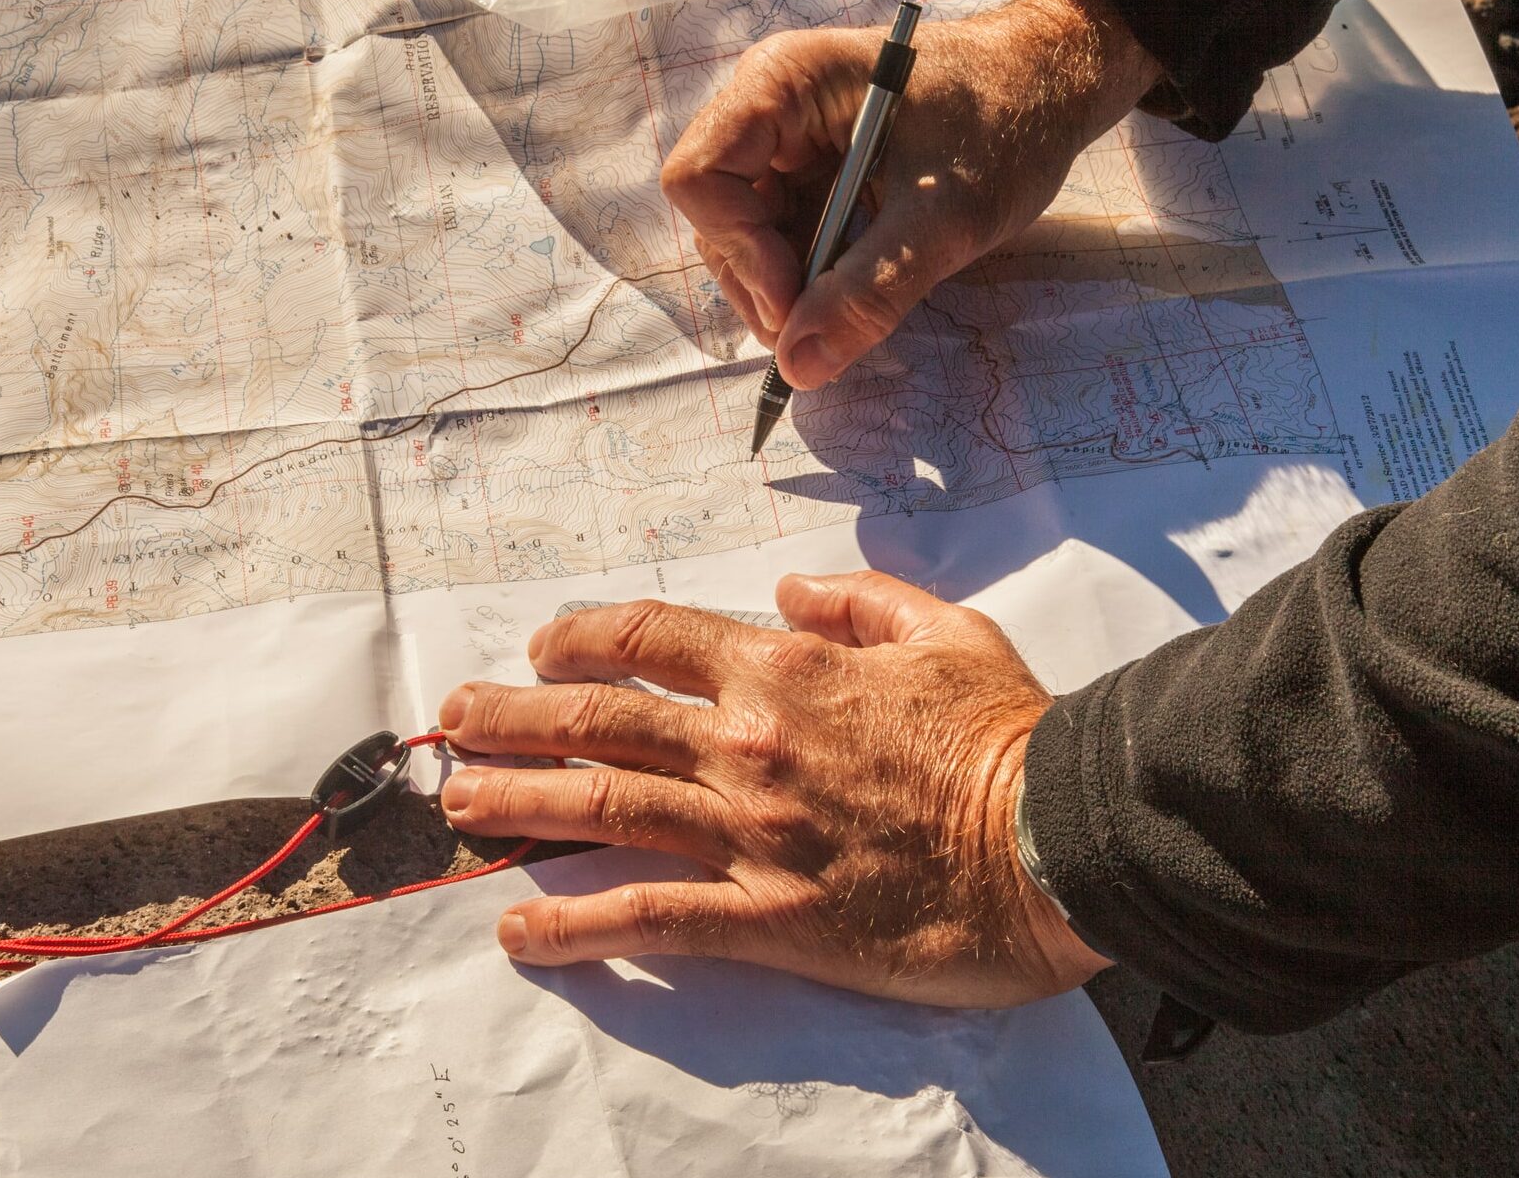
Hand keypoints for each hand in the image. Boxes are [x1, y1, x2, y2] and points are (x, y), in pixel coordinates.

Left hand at [435, 571, 1110, 1008]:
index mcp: (786, 669)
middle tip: (457, 720)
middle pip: (599, 719)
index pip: (650, 636)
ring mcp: (750, 834)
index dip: (581, 637)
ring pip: (603, 807)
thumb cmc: (1011, 736)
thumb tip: (786, 589)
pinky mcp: (768, 919)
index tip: (544, 648)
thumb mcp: (945, 631)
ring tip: (458, 803)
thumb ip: (858, 599)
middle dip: (513, 715)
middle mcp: (747, 743)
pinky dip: (576, 922)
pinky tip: (518, 930)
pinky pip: (650, 916)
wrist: (1061, 844)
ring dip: (518, 801)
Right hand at [661, 0, 1160, 390]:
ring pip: (745, 234)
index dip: (740, 250)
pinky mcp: (811, 168)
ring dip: (786, 287)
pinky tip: (852, 291)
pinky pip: (782, 234)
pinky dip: (809, 276)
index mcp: (785, 83)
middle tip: (821, 334)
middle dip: (762, 281)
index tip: (796, 307)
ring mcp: (787, 137)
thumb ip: (870, 291)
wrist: (1052, 85)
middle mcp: (769, 104)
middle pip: (718, 213)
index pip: (702, 177)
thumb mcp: (945, 218)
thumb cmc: (1008, 122)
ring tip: (842, 317)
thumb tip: (799, 366)